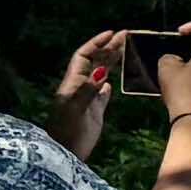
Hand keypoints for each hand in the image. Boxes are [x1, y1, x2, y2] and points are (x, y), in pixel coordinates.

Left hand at [49, 31, 123, 155]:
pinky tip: (112, 82)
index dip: (96, 43)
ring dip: (111, 62)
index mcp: (73, 84)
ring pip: (100, 74)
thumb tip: (102, 74)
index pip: (84, 56)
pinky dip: (108, 85)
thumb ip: (88, 92)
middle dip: (108, 48)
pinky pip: (102, 94)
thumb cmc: (67, 133)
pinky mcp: (93, 112)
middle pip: (94, 62)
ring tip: (125, 50)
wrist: (64, 155)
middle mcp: (79, 88)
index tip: (112, 34)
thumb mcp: (75, 111)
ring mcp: (86, 100)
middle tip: (126, 35)